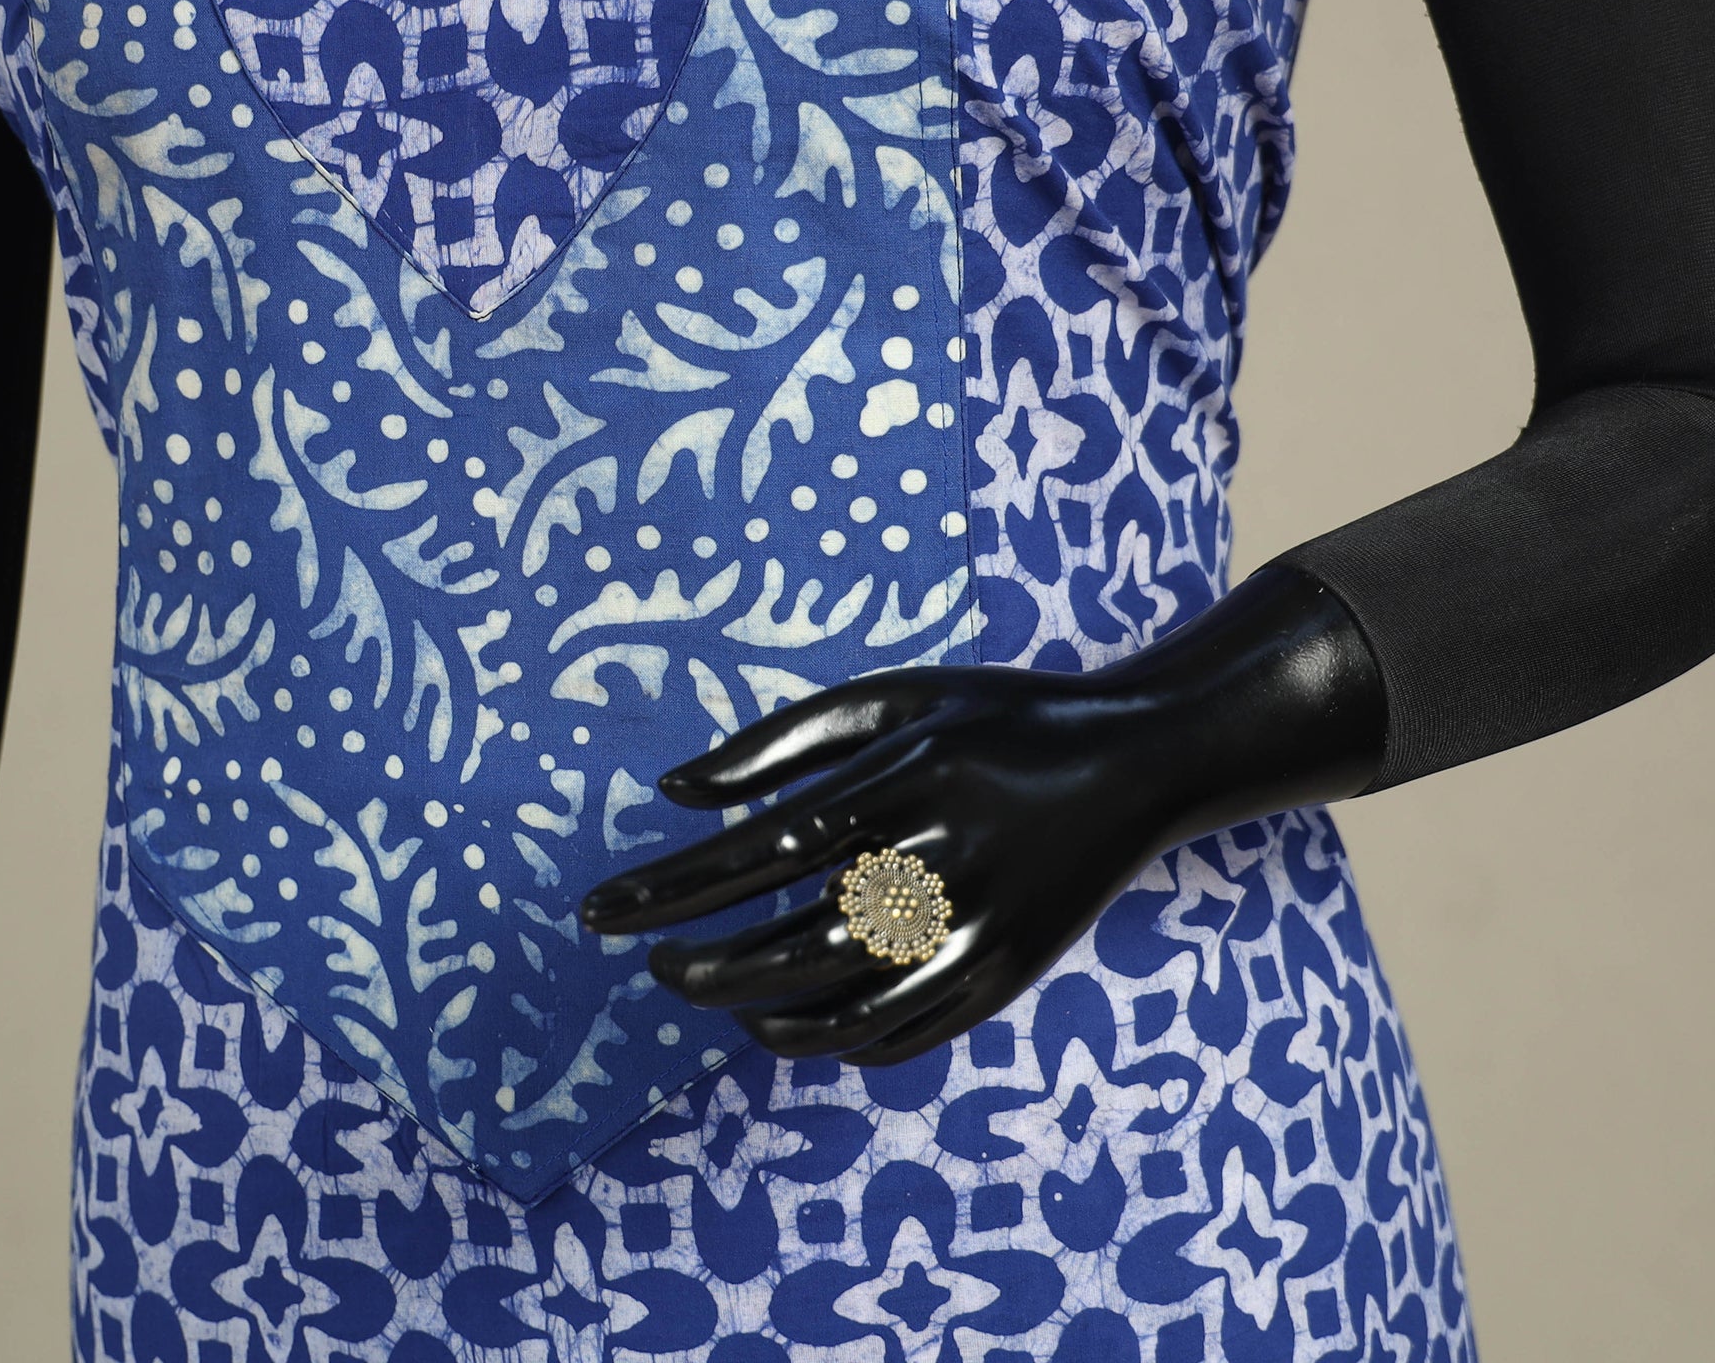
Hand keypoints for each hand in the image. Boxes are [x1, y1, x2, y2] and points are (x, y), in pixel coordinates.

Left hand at [579, 565, 1384, 1064]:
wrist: (1138, 763)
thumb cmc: (996, 717)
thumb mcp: (896, 696)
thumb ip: (784, 737)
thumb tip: (674, 789)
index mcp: (908, 778)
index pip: (758, 850)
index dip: (669, 887)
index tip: (600, 909)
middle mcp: (943, 860)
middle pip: (791, 939)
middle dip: (699, 960)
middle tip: (647, 963)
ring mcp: (980, 929)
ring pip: (839, 1000)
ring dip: (753, 1006)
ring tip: (702, 990)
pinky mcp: (1006, 978)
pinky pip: (898, 1034)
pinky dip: (828, 1041)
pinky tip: (782, 1027)